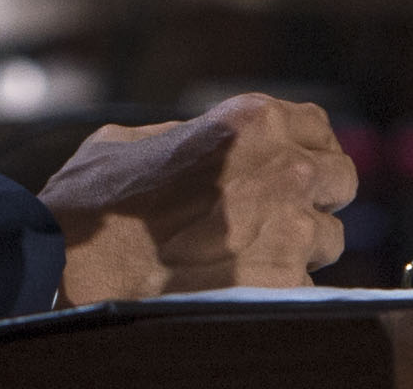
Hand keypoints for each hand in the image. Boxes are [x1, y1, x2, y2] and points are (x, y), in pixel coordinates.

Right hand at [45, 94, 356, 300]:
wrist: (72, 264)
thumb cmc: (95, 202)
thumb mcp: (139, 141)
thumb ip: (192, 136)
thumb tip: (214, 148)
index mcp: (251, 122)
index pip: (319, 127)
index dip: (306, 150)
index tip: (293, 170)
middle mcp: (283, 169)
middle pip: (340, 180)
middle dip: (315, 197)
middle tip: (281, 214)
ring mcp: (288, 230)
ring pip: (328, 240)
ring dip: (299, 249)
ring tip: (251, 258)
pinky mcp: (281, 287)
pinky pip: (305, 289)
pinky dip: (280, 291)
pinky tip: (240, 288)